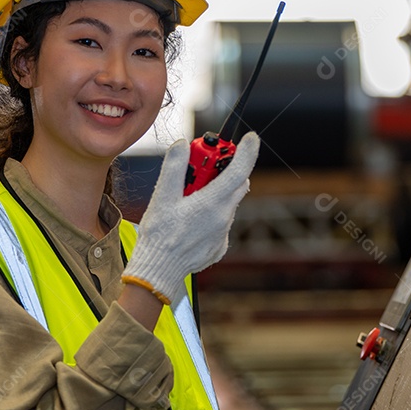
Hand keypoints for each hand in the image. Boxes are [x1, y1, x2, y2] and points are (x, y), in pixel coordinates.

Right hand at [122, 132, 259, 304]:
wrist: (159, 271)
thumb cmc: (159, 235)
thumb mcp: (162, 196)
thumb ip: (174, 167)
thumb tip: (182, 145)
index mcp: (212, 202)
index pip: (239, 170)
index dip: (248, 151)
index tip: (251, 138)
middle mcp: (224, 216)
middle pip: (236, 184)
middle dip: (225, 169)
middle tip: (203, 166)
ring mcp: (223, 232)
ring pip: (227, 202)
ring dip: (215, 192)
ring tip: (188, 197)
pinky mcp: (219, 245)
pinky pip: (221, 222)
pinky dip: (211, 213)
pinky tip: (190, 220)